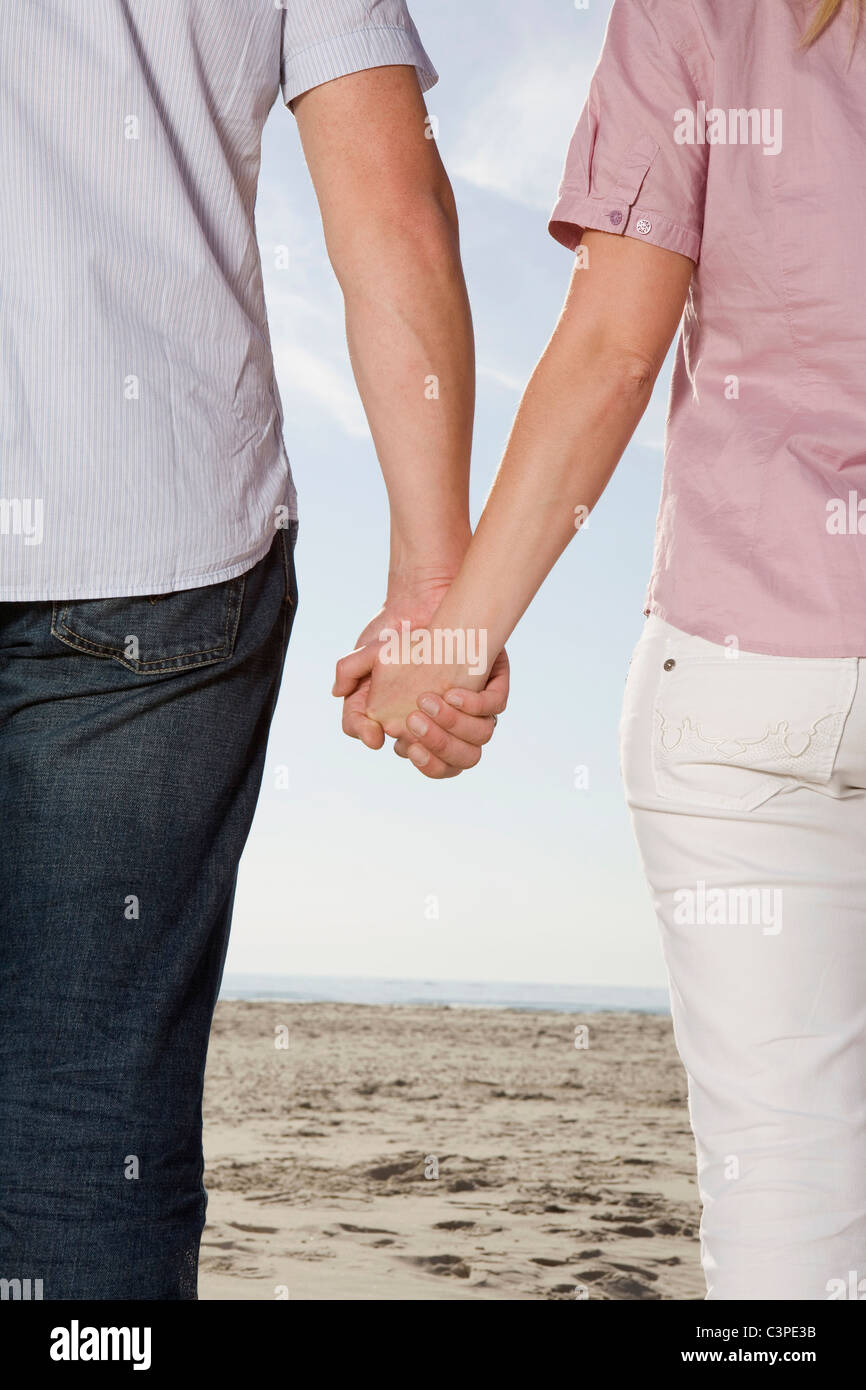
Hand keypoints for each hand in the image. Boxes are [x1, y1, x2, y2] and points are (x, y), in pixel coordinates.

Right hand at [333, 597, 508, 775]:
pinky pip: (493, 705)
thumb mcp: (365, 657)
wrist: (425, 598)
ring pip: (478, 738)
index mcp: (421, 726)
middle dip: (437, 749)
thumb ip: (350, 677)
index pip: (424, 757)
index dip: (417, 757)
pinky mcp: (492, 682)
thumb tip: (357, 718)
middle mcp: (451, 721)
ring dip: (454, 728)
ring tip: (427, 702)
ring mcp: (475, 705)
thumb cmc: (394, 632)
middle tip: (414, 722)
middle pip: (454, 761)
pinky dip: (475, 705)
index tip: (393, 739)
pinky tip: (453, 693)